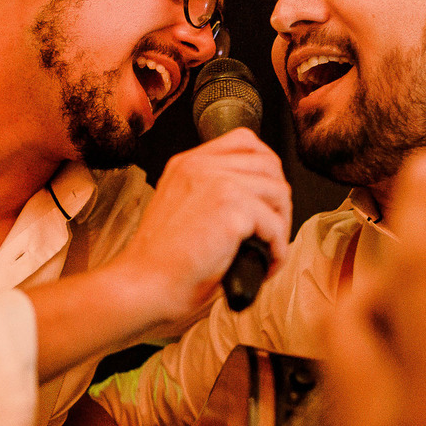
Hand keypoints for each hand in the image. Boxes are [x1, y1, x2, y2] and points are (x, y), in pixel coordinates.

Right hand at [113, 128, 291, 325]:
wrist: (143, 285)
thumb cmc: (160, 261)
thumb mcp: (180, 208)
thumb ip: (209, 191)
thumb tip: (255, 198)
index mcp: (187, 163)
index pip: (244, 141)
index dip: (267, 167)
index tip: (268, 196)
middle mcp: (202, 166)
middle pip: (269, 165)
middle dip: (278, 200)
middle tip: (272, 230)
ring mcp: (218, 184)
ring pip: (278, 193)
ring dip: (281, 225)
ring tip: (269, 250)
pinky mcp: (232, 210)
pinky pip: (275, 225)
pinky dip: (278, 250)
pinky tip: (265, 264)